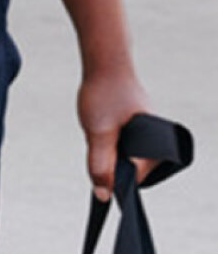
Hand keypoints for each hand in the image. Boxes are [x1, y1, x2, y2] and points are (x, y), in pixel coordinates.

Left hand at [78, 63, 153, 198]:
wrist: (105, 57)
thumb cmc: (104, 92)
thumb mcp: (97, 132)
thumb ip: (100, 165)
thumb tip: (103, 196)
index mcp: (155, 148)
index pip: (132, 178)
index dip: (111, 171)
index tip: (99, 149)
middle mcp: (156, 142)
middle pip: (126, 165)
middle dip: (109, 155)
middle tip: (101, 128)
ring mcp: (147, 131)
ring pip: (121, 151)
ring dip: (107, 143)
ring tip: (103, 119)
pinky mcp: (137, 122)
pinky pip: (120, 138)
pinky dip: (108, 132)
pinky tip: (104, 116)